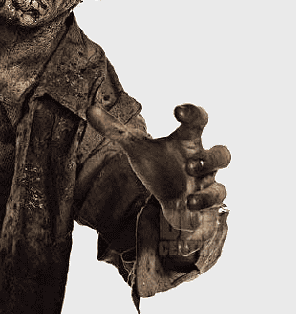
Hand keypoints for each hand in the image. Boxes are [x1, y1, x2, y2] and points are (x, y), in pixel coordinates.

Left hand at [87, 104, 229, 249]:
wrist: (169, 201)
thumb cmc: (157, 167)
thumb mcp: (135, 148)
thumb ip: (114, 130)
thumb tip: (90, 109)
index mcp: (186, 142)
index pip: (198, 121)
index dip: (193, 112)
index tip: (177, 110)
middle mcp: (200, 162)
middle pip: (222, 154)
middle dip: (211, 157)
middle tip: (188, 163)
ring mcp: (206, 185)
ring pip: (222, 187)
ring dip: (209, 186)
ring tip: (189, 187)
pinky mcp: (205, 205)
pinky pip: (216, 203)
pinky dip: (203, 204)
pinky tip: (187, 204)